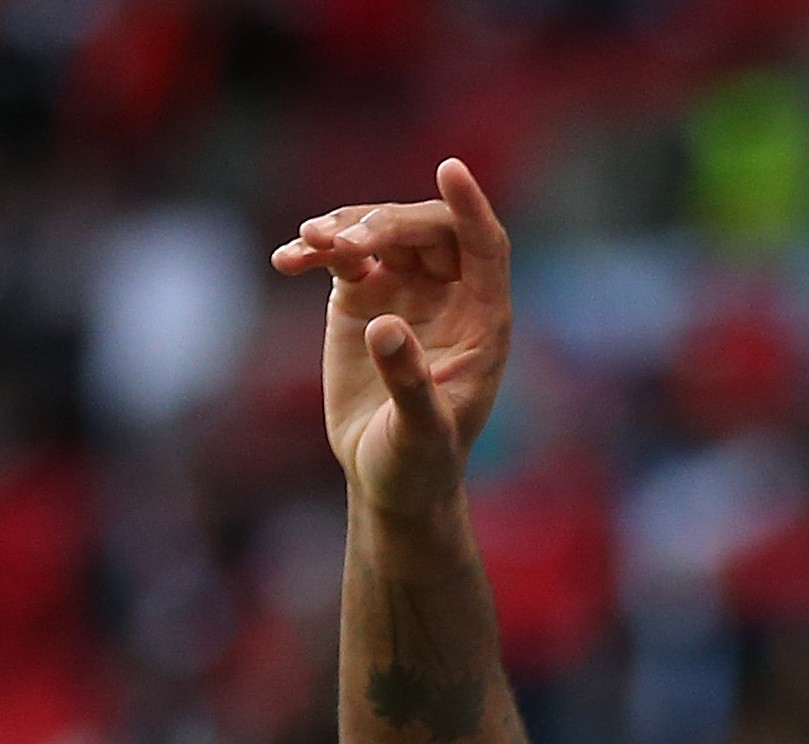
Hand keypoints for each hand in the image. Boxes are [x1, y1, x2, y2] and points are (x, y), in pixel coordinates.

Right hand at [272, 159, 511, 520]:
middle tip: (347, 243)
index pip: (486, 246)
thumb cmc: (420, 461)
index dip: (471, 206)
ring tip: (309, 246)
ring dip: (345, 230)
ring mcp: (406, 291)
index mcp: (484, 320)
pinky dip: (314, 251)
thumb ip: (408, 382)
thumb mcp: (420, 431)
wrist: (388, 477)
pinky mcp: (363, 298)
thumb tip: (384, 326)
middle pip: (428, 230)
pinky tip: (287, 259)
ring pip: (382, 234)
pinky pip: (341, 256)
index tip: (450, 167)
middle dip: (388, 224)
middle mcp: (451, 295)